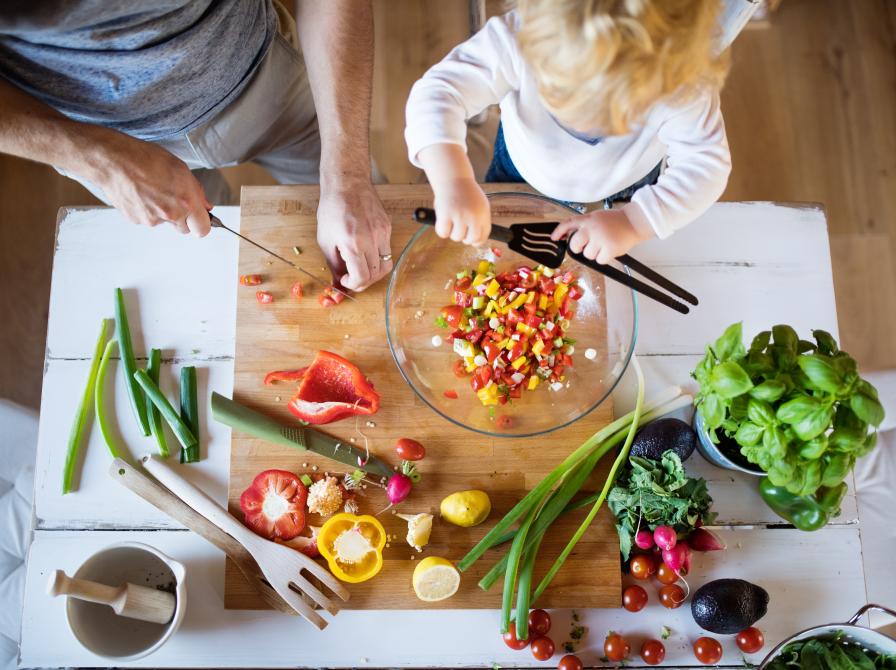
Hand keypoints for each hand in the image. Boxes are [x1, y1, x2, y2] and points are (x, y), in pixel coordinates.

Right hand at [91, 136, 211, 235]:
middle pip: (184, 229)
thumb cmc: (146, 158)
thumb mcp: (180, 168)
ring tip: (152, 190)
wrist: (113, 160)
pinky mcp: (136, 220)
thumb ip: (196, 191)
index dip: (201, 223)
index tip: (199, 218)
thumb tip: (205, 206)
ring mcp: (152, 219)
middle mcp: (171, 214)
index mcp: (186, 201)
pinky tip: (140, 193)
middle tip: (173, 198)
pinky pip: (148, 219)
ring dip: (163, 212)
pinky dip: (146, 209)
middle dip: (182, 218)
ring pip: (164, 222)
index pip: (202, 229)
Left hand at [316, 179, 391, 291]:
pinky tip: (366, 251)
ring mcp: (383, 233)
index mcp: (353, 244)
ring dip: (373, 272)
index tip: (346, 280)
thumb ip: (334, 265)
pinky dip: (377, 257)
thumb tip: (338, 285)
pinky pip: (387, 250)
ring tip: (361, 267)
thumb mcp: (325, 240)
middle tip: (353, 277)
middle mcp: (371, 240)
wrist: (347, 184)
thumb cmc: (332, 209)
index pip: (362, 278)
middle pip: (376, 275)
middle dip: (363, 281)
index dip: (354, 285)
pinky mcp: (388, 227)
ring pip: (386, 265)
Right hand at [431, 177, 490, 244]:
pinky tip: (442, 222)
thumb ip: (479, 220)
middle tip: (459, 232)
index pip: (484, 235)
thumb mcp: (479, 204)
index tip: (472, 241)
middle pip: (471, 239)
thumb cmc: (465, 192)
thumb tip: (477, 241)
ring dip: (452, 233)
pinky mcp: (446, 214)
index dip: (477, 241)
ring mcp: (460, 215)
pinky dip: (441, 230)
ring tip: (451, 222)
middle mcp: (473, 215)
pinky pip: (443, 232)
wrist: (453, 178)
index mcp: (483, 213)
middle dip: (464, 238)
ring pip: (456, 237)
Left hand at [551, 209, 650, 263]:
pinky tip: (609, 250)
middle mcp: (592, 228)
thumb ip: (584, 225)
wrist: (634, 222)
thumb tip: (569, 237)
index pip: (568, 224)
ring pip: (587, 255)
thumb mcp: (597, 217)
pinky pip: (599, 260)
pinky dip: (603, 258)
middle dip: (578, 248)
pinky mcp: (609, 249)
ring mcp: (601, 239)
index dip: (558, 231)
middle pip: (574, 245)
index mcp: (588, 219)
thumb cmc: (615, 221)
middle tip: (588, 246)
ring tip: (604, 245)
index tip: (553, 238)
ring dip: (594, 253)